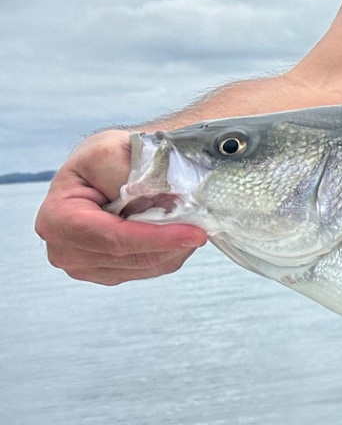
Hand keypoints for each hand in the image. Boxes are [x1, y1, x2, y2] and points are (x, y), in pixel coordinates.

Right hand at [35, 131, 208, 284]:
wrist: (106, 169)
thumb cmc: (105, 159)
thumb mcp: (110, 151)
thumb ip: (128, 174)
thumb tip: (159, 197)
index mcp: (57, 218)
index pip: (112, 238)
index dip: (156, 238)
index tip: (194, 233)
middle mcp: (64, 249)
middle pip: (131, 257)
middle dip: (171, 241)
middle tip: (202, 224)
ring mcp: (85, 266)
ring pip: (145, 266)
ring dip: (173, 246)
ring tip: (187, 221)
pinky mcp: (107, 272)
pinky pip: (149, 269)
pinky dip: (169, 252)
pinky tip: (175, 232)